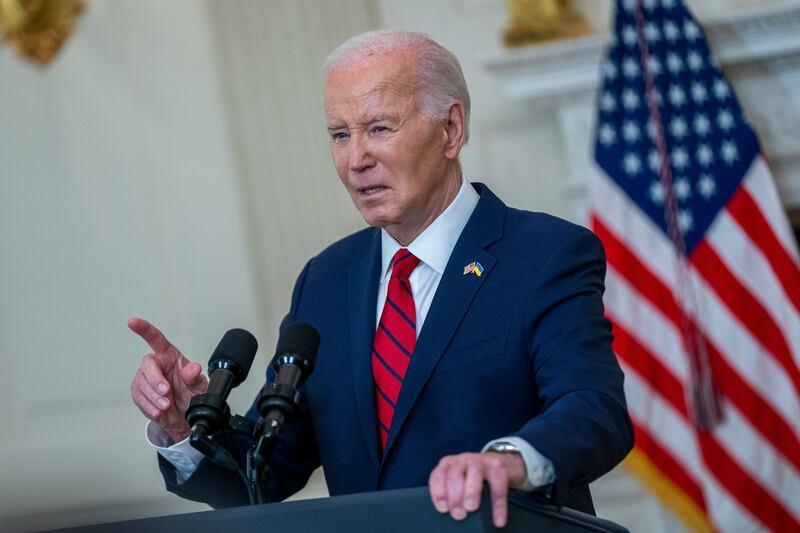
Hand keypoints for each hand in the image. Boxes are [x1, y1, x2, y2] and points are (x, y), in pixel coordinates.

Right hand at [129, 317, 207, 442]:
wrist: (184, 416)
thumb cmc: (191, 395)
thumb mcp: (199, 386)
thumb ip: (195, 376)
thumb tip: (193, 368)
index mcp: (170, 356)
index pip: (156, 339)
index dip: (144, 329)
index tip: (133, 322)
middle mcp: (156, 365)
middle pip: (148, 365)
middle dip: (155, 380)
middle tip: (167, 392)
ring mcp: (145, 379)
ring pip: (142, 384)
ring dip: (154, 397)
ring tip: (166, 405)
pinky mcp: (139, 393)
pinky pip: (139, 398)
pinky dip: (149, 406)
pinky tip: (159, 410)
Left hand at [428, 452, 526, 527]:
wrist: (496, 465)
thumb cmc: (471, 478)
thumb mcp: (457, 481)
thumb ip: (449, 492)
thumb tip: (450, 513)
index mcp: (448, 464)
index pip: (438, 475)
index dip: (439, 492)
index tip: (443, 508)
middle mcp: (463, 460)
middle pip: (455, 474)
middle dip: (455, 495)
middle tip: (458, 514)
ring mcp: (481, 461)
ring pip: (474, 472)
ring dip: (471, 491)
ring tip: (471, 508)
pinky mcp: (499, 466)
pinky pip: (498, 485)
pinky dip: (498, 505)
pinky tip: (498, 519)